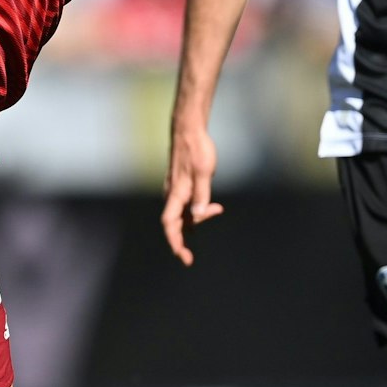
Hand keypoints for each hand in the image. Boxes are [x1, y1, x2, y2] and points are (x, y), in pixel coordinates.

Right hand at [161, 123, 223, 266]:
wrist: (189, 130)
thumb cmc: (196, 149)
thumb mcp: (203, 172)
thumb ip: (201, 196)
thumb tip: (198, 216)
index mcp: (176, 193)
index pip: (170, 224)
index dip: (174, 242)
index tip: (183, 256)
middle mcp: (173, 194)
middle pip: (174, 224)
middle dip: (182, 240)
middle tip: (191, 256)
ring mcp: (176, 190)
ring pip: (181, 215)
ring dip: (195, 221)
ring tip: (217, 211)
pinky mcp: (182, 185)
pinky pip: (185, 205)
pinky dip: (196, 211)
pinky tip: (210, 208)